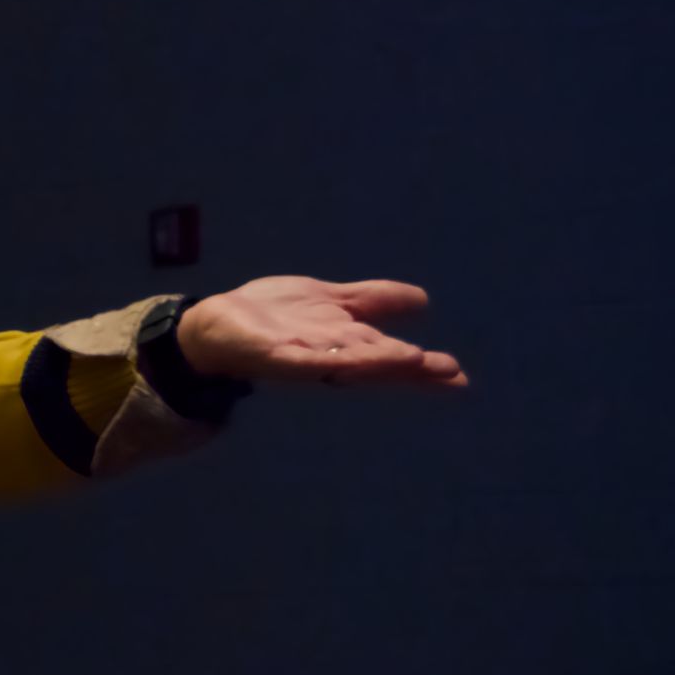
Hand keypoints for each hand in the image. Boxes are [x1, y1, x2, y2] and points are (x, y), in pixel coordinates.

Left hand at [175, 276, 466, 386]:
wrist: (216, 323)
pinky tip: (348, 360)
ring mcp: (305, 356)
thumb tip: (423, 300)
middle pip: (377, 360)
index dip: (422, 365)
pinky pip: (308, 359)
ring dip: (380, 363)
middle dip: (412, 368)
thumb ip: (372, 301)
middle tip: (452, 375)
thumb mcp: (330, 298)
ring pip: (349, 361)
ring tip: (415, 362)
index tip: (458, 375)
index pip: (391, 353)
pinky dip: (330, 360)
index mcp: (347, 341)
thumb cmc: (273, 315)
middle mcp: (332, 353)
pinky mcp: (277, 355)